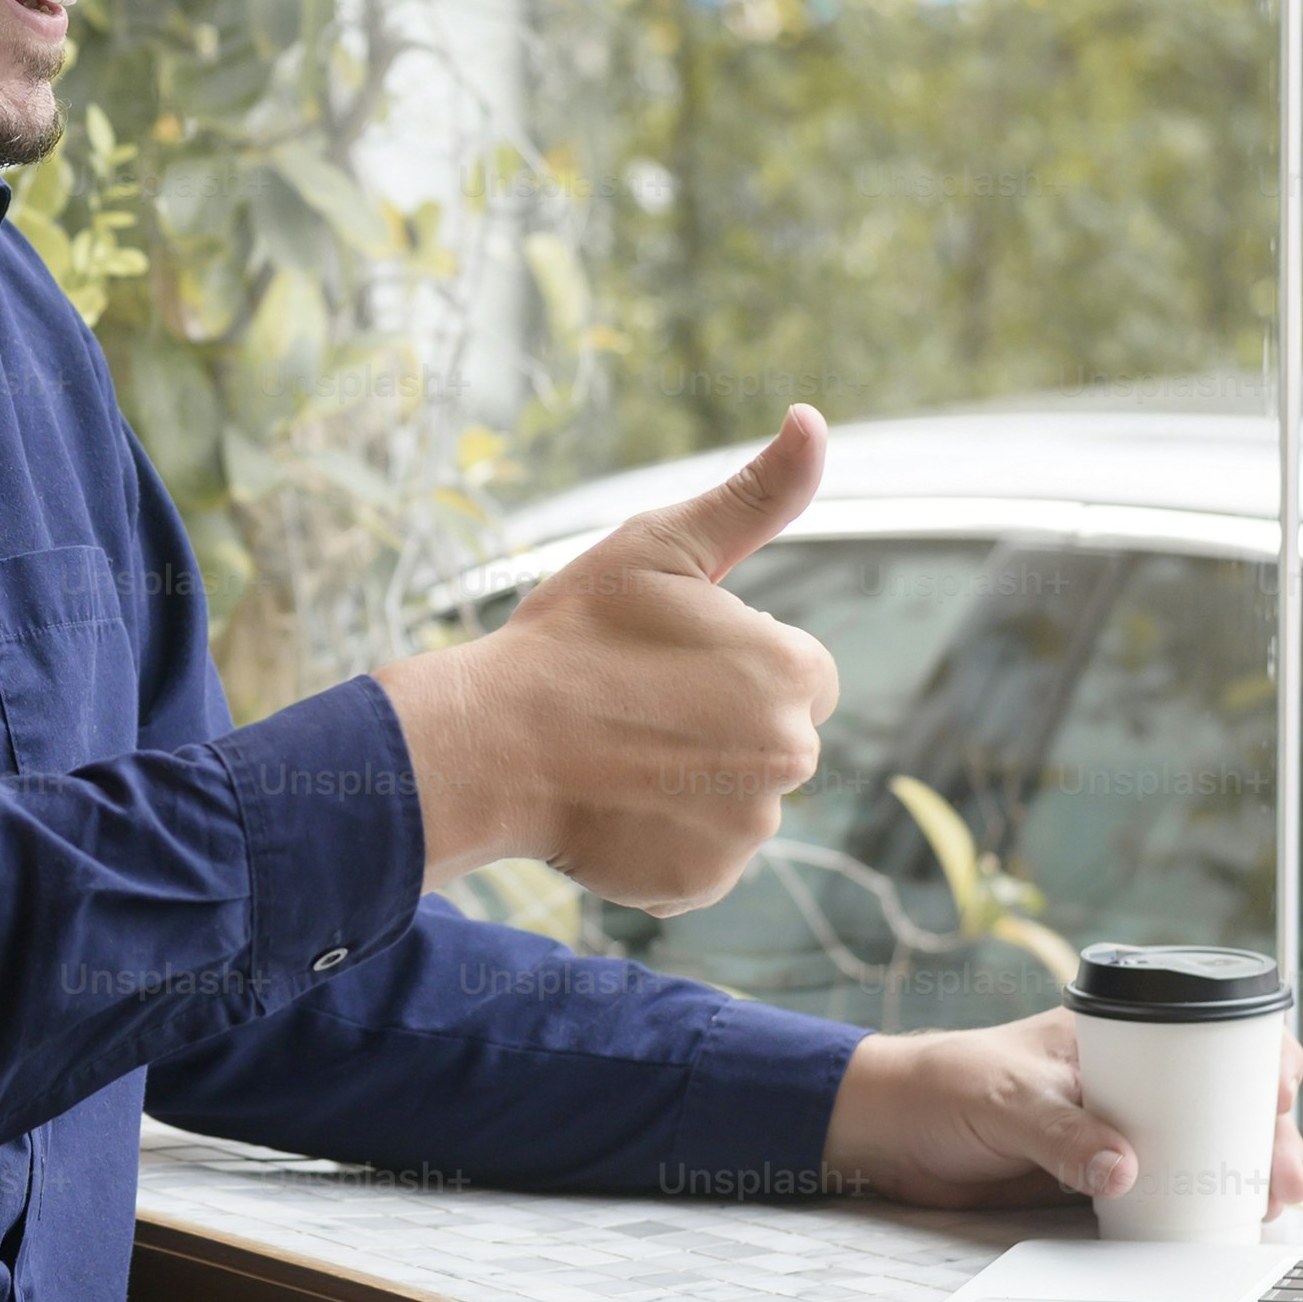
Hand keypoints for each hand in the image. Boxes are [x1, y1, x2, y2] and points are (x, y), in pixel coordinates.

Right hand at [371, 410, 841, 914]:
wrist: (488, 743)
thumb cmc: (572, 637)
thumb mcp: (662, 547)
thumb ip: (756, 494)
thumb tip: (814, 418)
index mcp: (793, 673)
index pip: (797, 671)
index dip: (732, 662)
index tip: (666, 661)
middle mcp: (791, 757)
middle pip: (771, 737)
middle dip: (718, 725)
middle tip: (634, 708)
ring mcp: (748, 830)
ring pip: (736, 798)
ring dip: (691, 781)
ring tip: (617, 756)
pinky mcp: (703, 883)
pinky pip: (700, 854)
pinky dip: (663, 835)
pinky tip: (612, 803)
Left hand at [823, 1008, 1302, 1215]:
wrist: (890, 1134)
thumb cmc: (943, 1087)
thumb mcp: (1005, 1101)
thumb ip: (1061, 1134)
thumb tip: (1126, 1172)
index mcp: (1116, 1038)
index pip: (1208, 1033)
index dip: (1260, 1058)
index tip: (1280, 1093)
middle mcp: (1131, 1082)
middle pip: (1225, 1100)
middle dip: (1269, 1135)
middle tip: (1283, 1180)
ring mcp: (1122, 1130)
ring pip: (1207, 1149)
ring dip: (1245, 1177)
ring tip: (1268, 1210)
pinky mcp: (1103, 1178)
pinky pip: (1169, 1191)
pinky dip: (1201, 1208)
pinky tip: (1226, 1230)